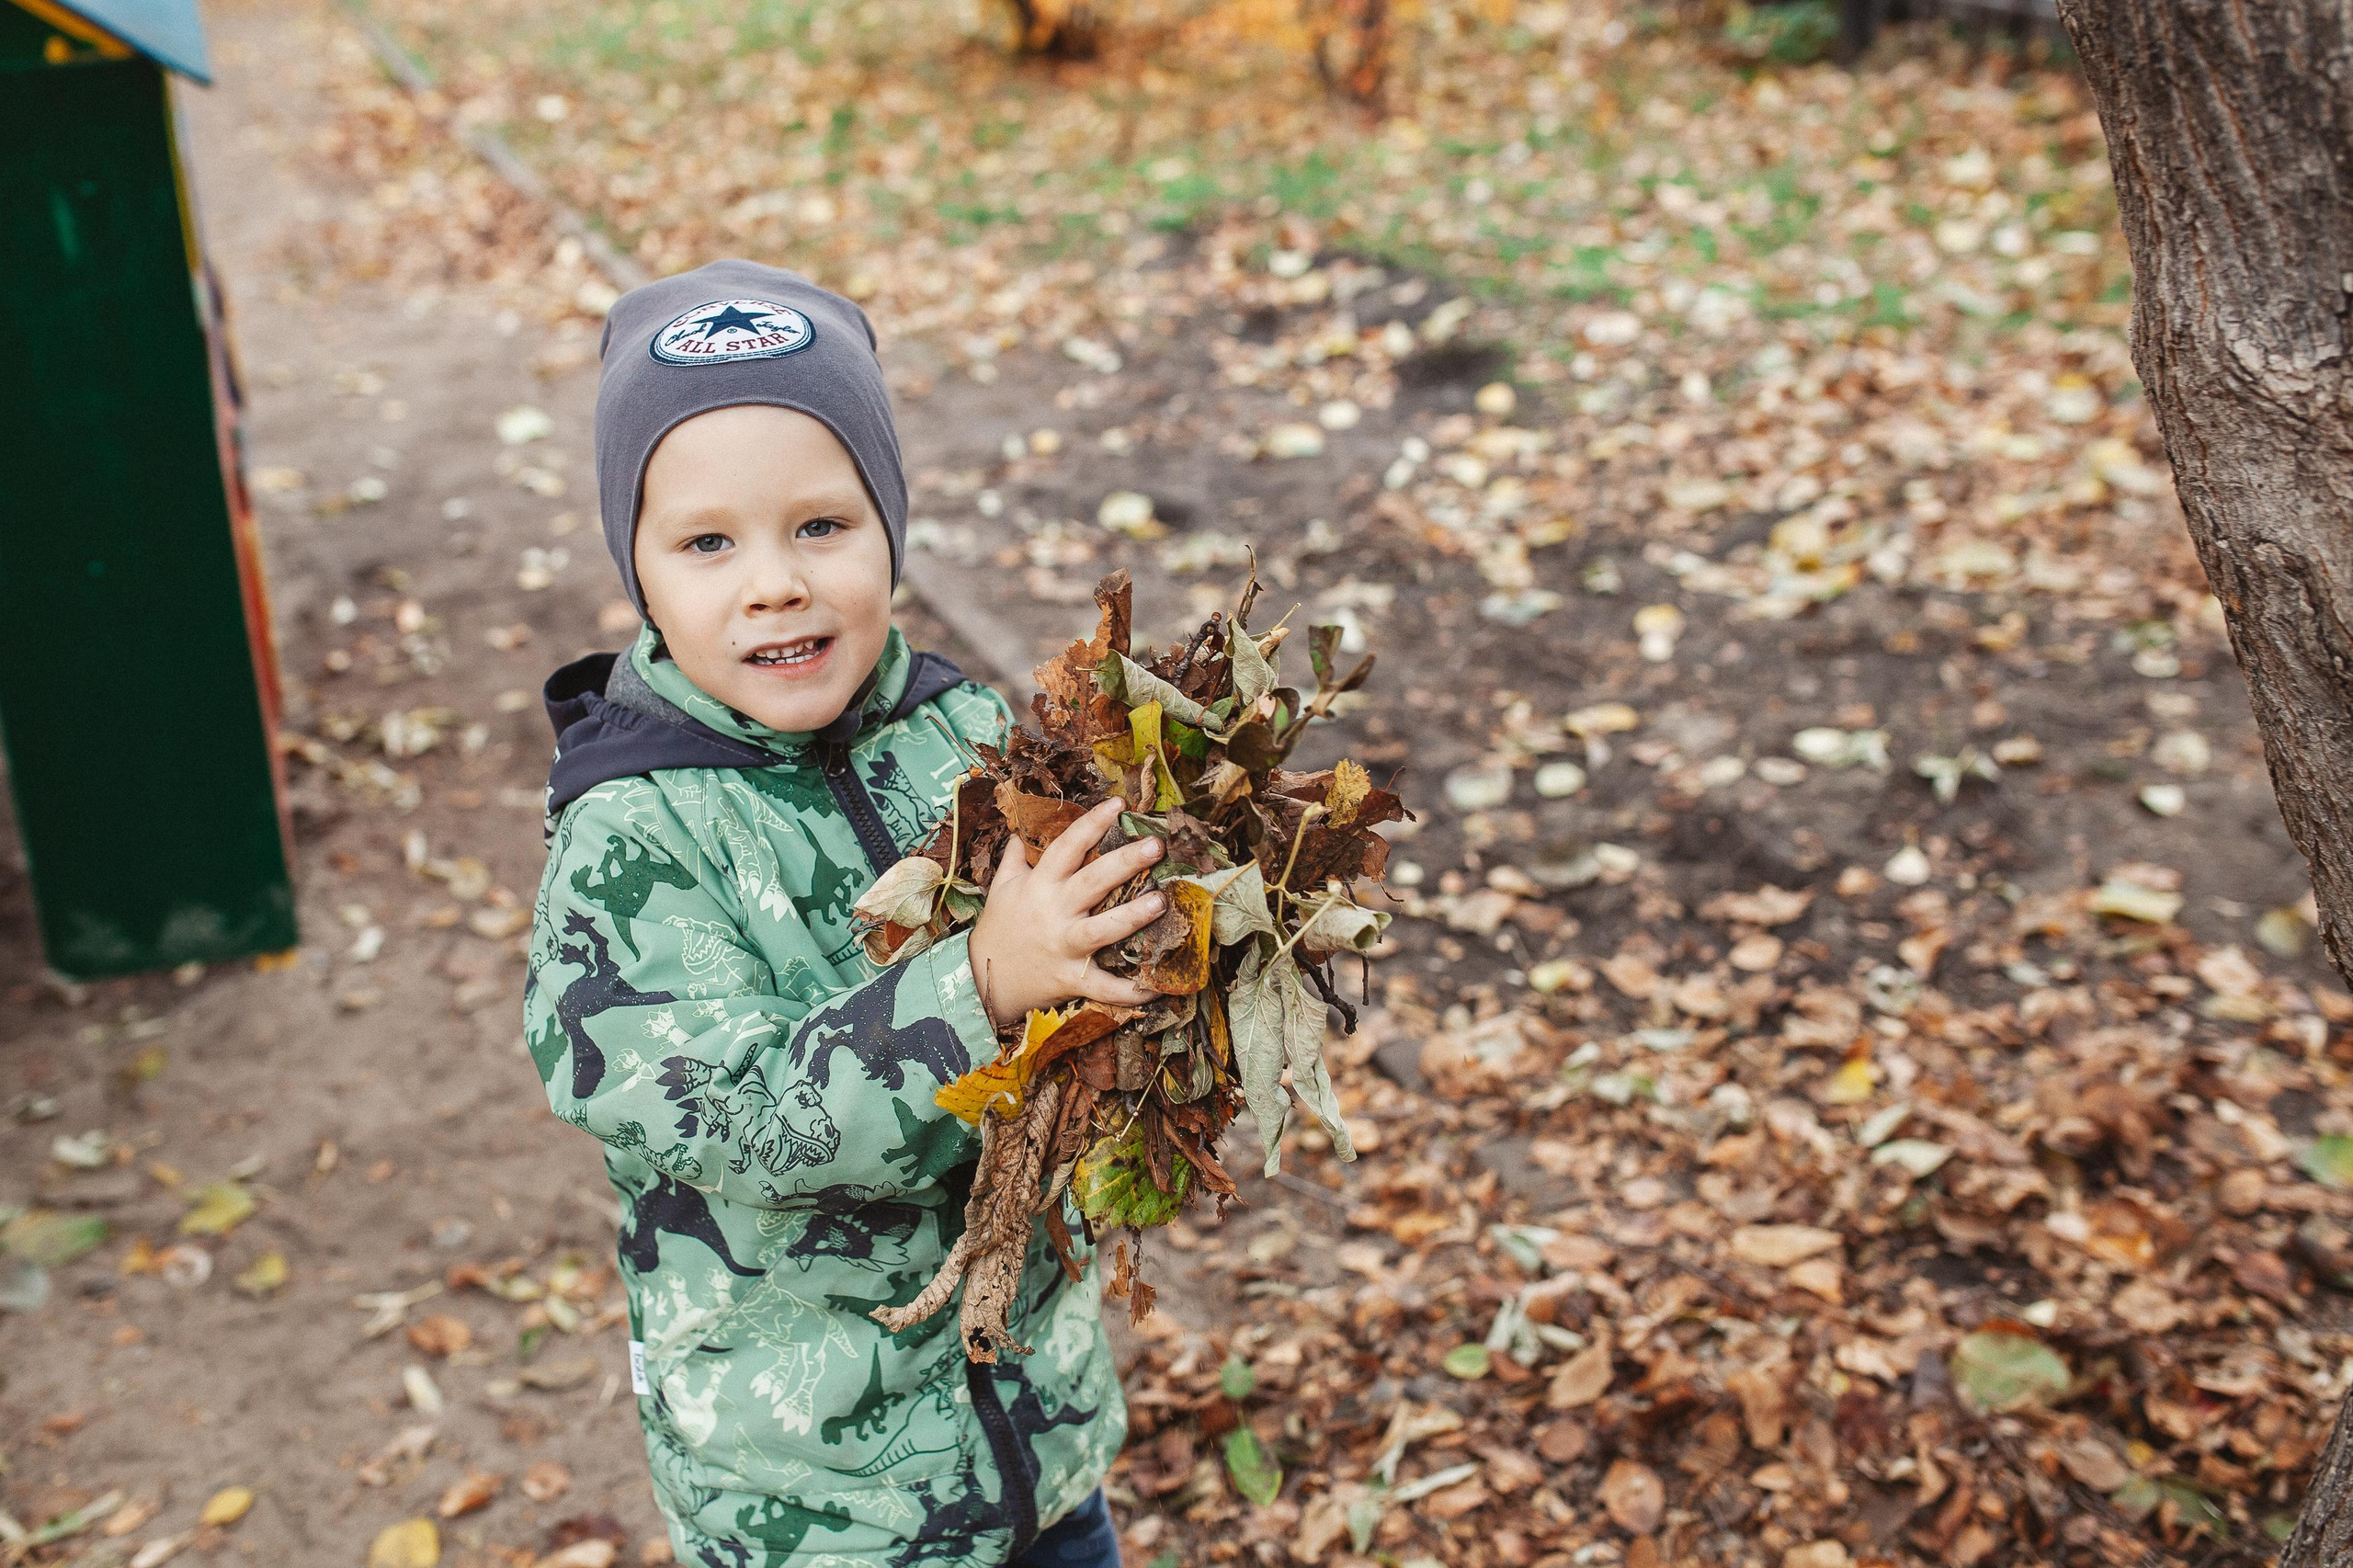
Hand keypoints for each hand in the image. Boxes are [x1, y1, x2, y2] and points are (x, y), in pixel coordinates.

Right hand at [967, 797, 1166, 1029]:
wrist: (982, 979)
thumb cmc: (999, 930)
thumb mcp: (1001, 889)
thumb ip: (1013, 861)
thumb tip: (1017, 834)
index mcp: (1039, 885)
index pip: (1067, 846)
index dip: (1092, 823)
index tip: (1118, 804)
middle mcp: (1054, 912)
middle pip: (1092, 882)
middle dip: (1125, 862)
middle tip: (1156, 845)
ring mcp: (1063, 946)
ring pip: (1102, 930)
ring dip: (1134, 916)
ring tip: (1161, 901)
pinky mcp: (1071, 978)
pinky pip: (1104, 987)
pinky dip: (1131, 991)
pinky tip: (1158, 986)